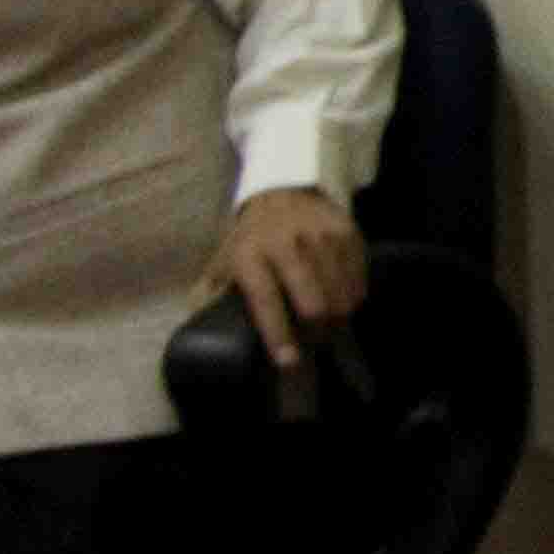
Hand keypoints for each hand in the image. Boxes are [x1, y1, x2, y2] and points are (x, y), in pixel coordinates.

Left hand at [204, 188, 369, 370]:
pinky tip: (341, 302)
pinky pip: (358, 280)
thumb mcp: (222, 262)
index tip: (288, 361)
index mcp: (251, 255)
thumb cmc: (249, 238)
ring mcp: (322, 237)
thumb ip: (208, 296)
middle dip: (317, 333)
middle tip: (313, 342)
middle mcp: (288, 243)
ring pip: (341, 296)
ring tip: (328, 327)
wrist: (282, 192)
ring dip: (337, 320)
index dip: (278, 334)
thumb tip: (195, 333)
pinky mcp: (348, 233)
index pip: (266, 300)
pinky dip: (352, 299)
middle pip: (314, 303)